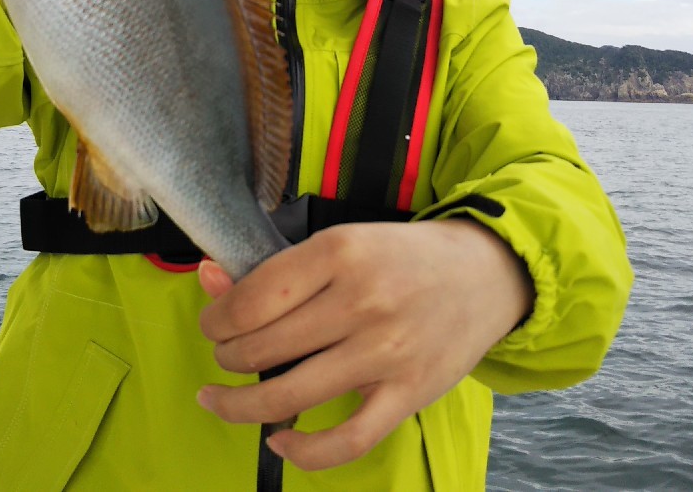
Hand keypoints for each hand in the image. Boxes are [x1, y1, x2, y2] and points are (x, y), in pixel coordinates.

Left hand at [197, 218, 533, 470]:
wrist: (484, 273)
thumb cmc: (401, 255)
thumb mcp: (340, 242)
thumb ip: (274, 266)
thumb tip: (209, 277)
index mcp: (340, 251)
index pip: (253, 299)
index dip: (218, 318)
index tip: (213, 323)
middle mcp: (361, 300)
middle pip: (262, 346)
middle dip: (225, 356)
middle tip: (222, 353)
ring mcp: (386, 352)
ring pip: (290, 394)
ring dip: (239, 404)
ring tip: (220, 397)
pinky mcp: (409, 394)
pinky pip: (346, 440)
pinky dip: (304, 451)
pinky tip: (279, 439)